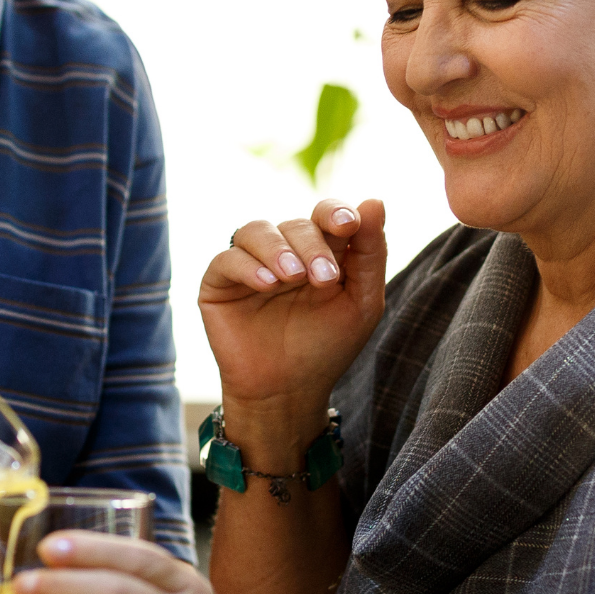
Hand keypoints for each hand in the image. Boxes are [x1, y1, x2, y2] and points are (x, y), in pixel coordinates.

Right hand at [201, 199, 385, 421]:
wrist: (288, 392)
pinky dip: (248, 266)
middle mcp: (284, 250)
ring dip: (278, 249)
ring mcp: (250, 264)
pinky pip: (227, 258)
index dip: (335, 212)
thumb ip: (371, 253)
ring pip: (257, 230)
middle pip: (296, 225)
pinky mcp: (219, 282)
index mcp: (320, 250)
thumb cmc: (327, 347)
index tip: (349, 224)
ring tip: (292, 277)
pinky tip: (267, 284)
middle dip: (313, 246)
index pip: (326, 214)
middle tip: (324, 279)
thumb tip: (375, 200)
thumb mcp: (361, 303)